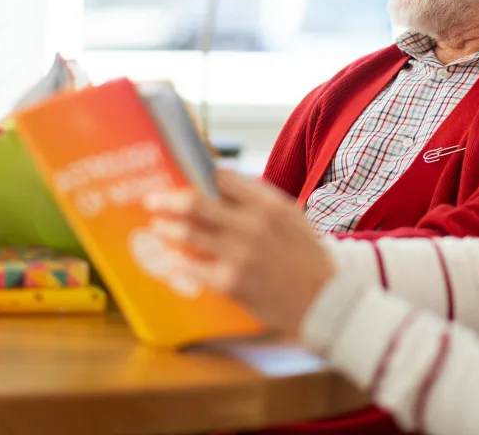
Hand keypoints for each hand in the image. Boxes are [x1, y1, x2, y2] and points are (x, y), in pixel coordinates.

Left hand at [146, 170, 334, 333]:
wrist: (325, 302)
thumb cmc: (307, 256)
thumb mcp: (292, 216)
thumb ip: (259, 197)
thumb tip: (223, 180)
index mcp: (267, 206)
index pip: (221, 178)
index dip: (198, 176)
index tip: (183, 177)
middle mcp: (251, 226)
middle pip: (195, 203)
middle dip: (167, 200)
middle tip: (152, 200)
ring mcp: (238, 256)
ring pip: (187, 234)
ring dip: (166, 228)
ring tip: (158, 227)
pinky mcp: (230, 283)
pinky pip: (192, 267)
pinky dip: (177, 261)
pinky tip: (169, 259)